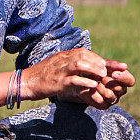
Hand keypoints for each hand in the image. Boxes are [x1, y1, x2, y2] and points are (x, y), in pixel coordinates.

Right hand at [20, 49, 134, 109]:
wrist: (25, 82)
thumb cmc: (42, 76)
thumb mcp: (57, 66)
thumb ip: (70, 64)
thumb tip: (85, 66)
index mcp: (64, 56)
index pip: (85, 53)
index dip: (100, 59)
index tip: (114, 65)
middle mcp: (63, 60)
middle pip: (84, 56)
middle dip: (99, 63)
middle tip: (110, 71)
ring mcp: (60, 70)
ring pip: (80, 64)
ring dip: (93, 69)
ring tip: (103, 76)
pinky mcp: (57, 81)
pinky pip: (73, 79)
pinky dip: (84, 81)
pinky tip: (93, 85)